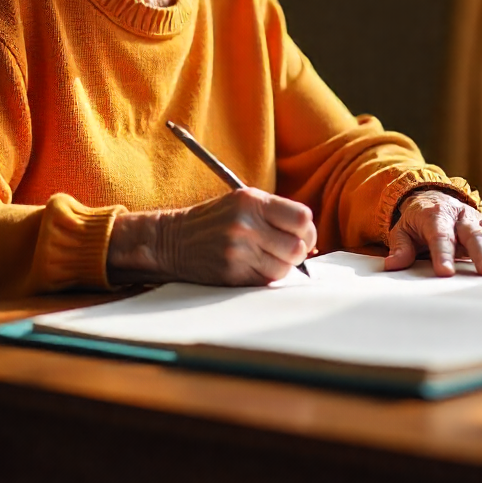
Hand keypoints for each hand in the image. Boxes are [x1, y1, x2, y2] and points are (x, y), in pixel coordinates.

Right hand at [107, 188, 316, 286]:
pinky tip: (252, 266)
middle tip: (288, 250)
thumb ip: (275, 213)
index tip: (302, 234)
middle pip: (297, 247)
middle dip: (298, 252)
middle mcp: (246, 225)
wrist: (172, 240)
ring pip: (284, 268)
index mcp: (252, 201)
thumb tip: (309, 237)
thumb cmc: (214, 220)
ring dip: (282, 266)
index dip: (307, 230)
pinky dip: (266, 276)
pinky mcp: (232, 274)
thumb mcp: (242, 202)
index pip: (302, 218)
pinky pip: (266, 280)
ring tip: (266, 257)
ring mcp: (239, 252)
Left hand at [384, 189, 481, 276]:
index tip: (445, 272)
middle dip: (480, 253)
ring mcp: (475, 220)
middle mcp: (458, 215)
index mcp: (435, 215)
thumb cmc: (416, 221)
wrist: (430, 198)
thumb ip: (400, 247)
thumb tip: (393, 265)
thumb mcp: (402, 230)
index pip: (439, 235)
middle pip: (471, 234)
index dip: (442, 254)